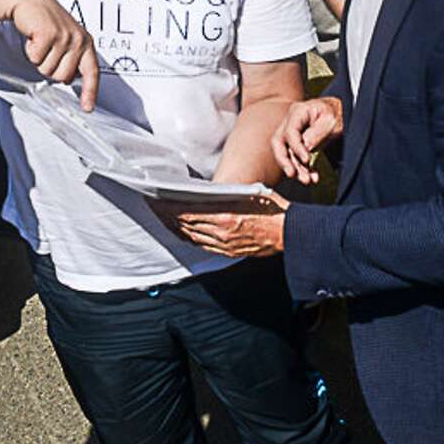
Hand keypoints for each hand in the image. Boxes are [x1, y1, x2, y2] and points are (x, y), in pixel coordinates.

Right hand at [10, 0, 97, 109]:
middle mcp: (78, 40)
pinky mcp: (48, 35)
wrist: (30, 0)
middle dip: (50, 66)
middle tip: (47, 48)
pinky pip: (35, 58)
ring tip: (41, 40)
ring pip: (47, 70)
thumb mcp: (66, 37)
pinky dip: (30, 50)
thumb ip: (72, 57)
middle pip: (62, 76)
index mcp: (85, 42)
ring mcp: (64, 37)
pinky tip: (33, 36)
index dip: (90, 92)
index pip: (91, 72)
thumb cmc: (46, 19)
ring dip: (39, 58)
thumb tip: (70, 79)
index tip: (87, 107)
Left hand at [161, 194, 289, 256]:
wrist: (290, 233)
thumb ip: (225, 194)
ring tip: (162, 217)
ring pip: (190, 236)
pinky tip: (182, 231)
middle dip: (166, 216)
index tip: (156, 199)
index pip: (187, 212)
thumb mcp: (248, 192)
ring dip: (174, 227)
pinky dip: (188, 237)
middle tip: (153, 206)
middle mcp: (221, 233)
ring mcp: (224, 244)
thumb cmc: (273, 209)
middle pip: (184, 225)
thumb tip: (204, 191)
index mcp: (225, 216)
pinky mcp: (228, 252)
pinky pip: (201, 245)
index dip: (168, 207)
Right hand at [271, 97, 343, 183]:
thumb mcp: (331, 120)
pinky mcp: (299, 144)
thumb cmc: (336, 113)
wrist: (340, 112)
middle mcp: (291, 122)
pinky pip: (297, 158)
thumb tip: (305, 147)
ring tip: (306, 180)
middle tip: (292, 174)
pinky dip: (304, 169)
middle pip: (278, 143)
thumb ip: (317, 133)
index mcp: (298, 112)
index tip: (306, 160)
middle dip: (284, 161)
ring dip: (295, 168)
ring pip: (287, 153)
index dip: (296, 148)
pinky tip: (313, 177)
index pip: (290, 132)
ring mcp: (293, 134)